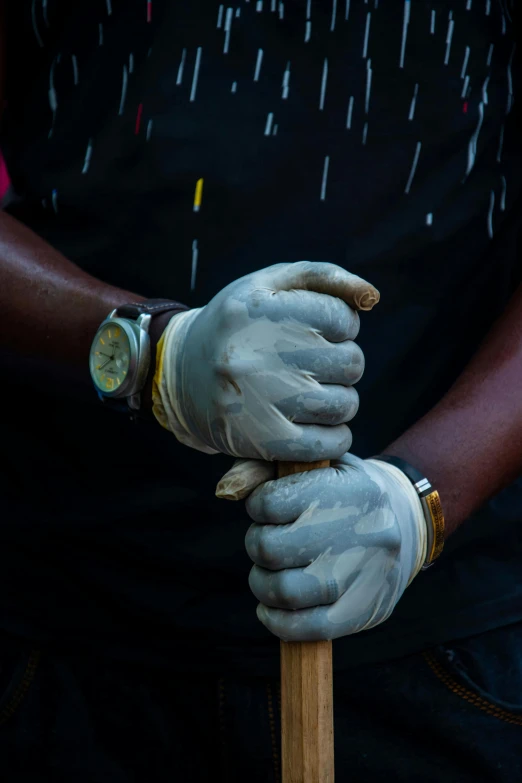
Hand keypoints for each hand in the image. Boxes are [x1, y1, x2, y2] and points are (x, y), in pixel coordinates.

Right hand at [153, 262, 378, 460]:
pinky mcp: (262, 440)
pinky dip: (335, 437)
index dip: (341, 326)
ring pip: (344, 404)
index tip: (322, 332)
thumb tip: (371, 296)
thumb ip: (324, 278)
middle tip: (319, 365)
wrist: (180, 374)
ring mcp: (259, 401)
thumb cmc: (237, 324)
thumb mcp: (268, 284)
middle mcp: (258, 355)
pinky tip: (320, 425)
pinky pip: (327, 444)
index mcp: (259, 310)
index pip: (342, 319)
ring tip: (315, 392)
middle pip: (350, 363)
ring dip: (340, 400)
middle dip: (343, 362)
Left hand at [241, 454, 426, 640]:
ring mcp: (365, 575)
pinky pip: (308, 628)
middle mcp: (363, 531)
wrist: (407, 519)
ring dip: (262, 584)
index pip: (272, 502)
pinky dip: (277, 621)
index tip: (265, 508)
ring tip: (267, 573)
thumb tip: (229, 489)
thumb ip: (270, 467)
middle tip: (264, 542)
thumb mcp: (319, 462)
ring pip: (286, 592)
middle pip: (272, 549)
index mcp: (350, 488)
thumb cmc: (345, 488)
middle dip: (257, 545)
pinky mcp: (364, 611)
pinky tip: (270, 608)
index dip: (258, 505)